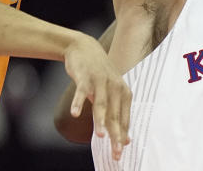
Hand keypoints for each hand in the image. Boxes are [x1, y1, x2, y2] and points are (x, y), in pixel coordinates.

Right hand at [64, 34, 131, 159]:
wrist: (85, 48)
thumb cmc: (99, 76)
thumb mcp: (111, 94)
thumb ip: (118, 115)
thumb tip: (126, 140)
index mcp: (123, 93)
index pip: (123, 119)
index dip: (121, 137)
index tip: (119, 154)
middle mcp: (115, 86)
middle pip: (115, 115)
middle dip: (115, 135)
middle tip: (115, 153)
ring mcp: (100, 81)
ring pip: (101, 104)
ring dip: (101, 121)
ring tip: (101, 137)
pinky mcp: (85, 76)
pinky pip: (82, 92)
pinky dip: (79, 103)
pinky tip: (76, 114)